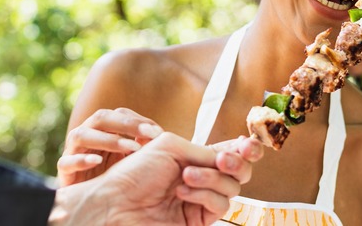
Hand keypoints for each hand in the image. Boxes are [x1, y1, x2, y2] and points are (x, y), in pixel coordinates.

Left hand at [50, 133, 263, 225]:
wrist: (115, 203)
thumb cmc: (135, 172)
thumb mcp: (171, 147)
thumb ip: (205, 151)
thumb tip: (233, 154)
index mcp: (195, 158)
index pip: (230, 152)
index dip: (245, 148)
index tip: (247, 143)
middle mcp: (202, 179)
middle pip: (240, 171)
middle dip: (237, 162)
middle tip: (223, 159)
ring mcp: (201, 201)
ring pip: (232, 188)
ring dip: (212, 178)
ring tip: (185, 177)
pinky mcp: (198, 221)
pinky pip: (220, 205)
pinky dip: (204, 194)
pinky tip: (183, 191)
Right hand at [57, 107, 163, 185]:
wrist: (88, 196)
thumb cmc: (113, 171)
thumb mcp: (130, 157)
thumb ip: (143, 144)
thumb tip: (159, 136)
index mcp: (103, 127)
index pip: (120, 114)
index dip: (139, 120)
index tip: (157, 132)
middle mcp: (86, 132)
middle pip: (101, 117)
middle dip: (127, 124)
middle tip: (148, 133)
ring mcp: (73, 149)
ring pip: (82, 135)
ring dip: (108, 140)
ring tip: (131, 148)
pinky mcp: (64, 169)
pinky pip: (67, 161)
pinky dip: (81, 160)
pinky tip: (97, 161)